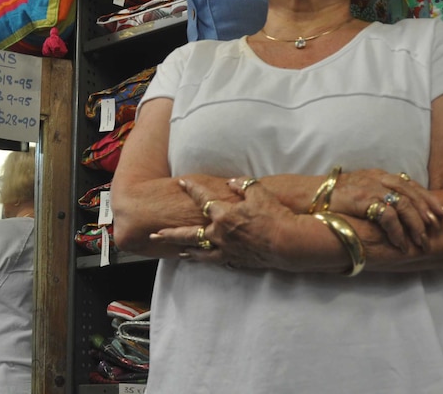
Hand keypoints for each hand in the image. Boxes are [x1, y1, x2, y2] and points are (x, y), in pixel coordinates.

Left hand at [150, 177, 292, 268]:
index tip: (181, 183)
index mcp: (223, 215)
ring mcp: (226, 250)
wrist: (288, 243)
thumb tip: (231, 182)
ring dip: (185, 249)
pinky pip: (215, 261)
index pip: (202, 199)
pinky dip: (205, 260)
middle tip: (154, 235)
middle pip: (189, 234)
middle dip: (170, 233)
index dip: (192, 189)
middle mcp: (220, 234)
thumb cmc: (274, 215)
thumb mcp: (259, 192)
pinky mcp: (235, 260)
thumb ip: (243, 185)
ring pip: (199, 252)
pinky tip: (201, 260)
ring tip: (174, 250)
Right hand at [326, 169, 442, 251]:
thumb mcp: (358, 190)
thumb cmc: (331, 198)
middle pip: (412, 192)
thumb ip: (375, 195)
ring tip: (421, 241)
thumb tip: (393, 209)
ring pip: (404, 204)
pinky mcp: (361, 199)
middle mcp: (376, 178)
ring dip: (415, 224)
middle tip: (439, 227)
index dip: (429, 199)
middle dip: (429, 210)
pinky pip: (387, 215)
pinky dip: (397, 231)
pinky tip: (400, 242)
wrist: (306, 196)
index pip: (411, 184)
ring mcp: (369, 188)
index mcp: (378, 175)